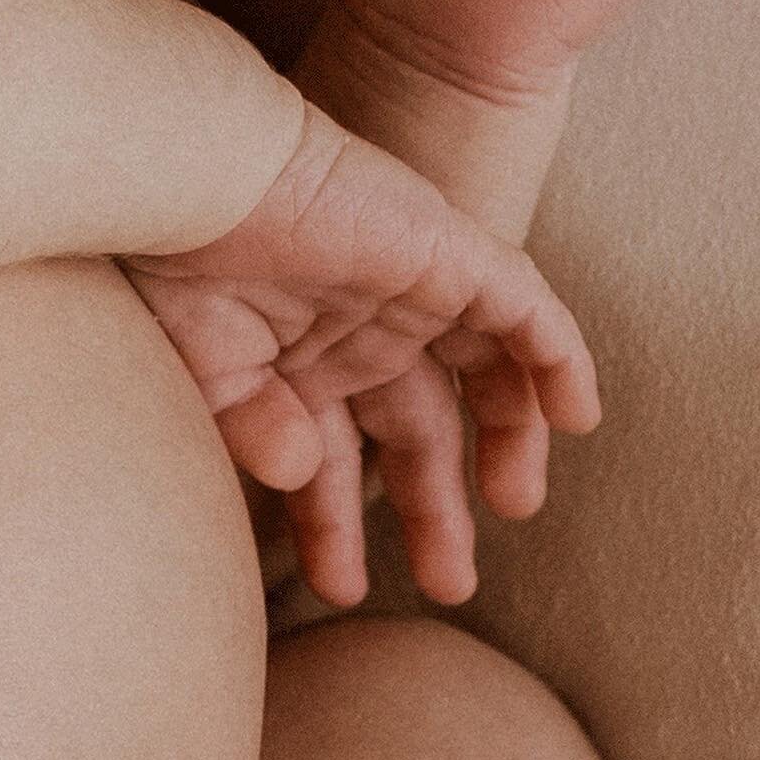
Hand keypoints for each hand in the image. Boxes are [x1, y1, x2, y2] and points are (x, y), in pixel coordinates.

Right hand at [118, 96, 598, 606]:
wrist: (199, 172)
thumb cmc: (180, 258)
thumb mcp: (208, 367)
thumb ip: (254, 426)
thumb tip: (298, 473)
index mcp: (300, 357)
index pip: (337, 455)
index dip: (338, 524)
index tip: (338, 588)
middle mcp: (363, 327)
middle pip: (419, 429)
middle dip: (433, 508)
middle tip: (451, 585)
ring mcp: (413, 290)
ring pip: (486, 374)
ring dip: (510, 442)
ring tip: (514, 510)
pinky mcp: (452, 255)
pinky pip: (530, 314)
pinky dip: (559, 360)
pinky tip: (578, 419)